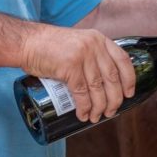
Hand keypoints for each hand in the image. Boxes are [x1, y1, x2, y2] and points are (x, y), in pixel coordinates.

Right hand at [20, 25, 135, 123]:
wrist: (27, 42)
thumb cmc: (50, 45)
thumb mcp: (78, 42)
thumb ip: (92, 54)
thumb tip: (103, 81)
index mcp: (99, 39)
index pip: (123, 60)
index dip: (129, 79)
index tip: (129, 93)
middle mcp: (94, 46)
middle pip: (112, 78)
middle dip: (114, 99)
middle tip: (111, 111)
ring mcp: (82, 56)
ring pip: (98, 88)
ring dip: (99, 107)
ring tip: (96, 117)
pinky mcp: (69, 67)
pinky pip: (82, 93)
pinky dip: (84, 107)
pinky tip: (83, 115)